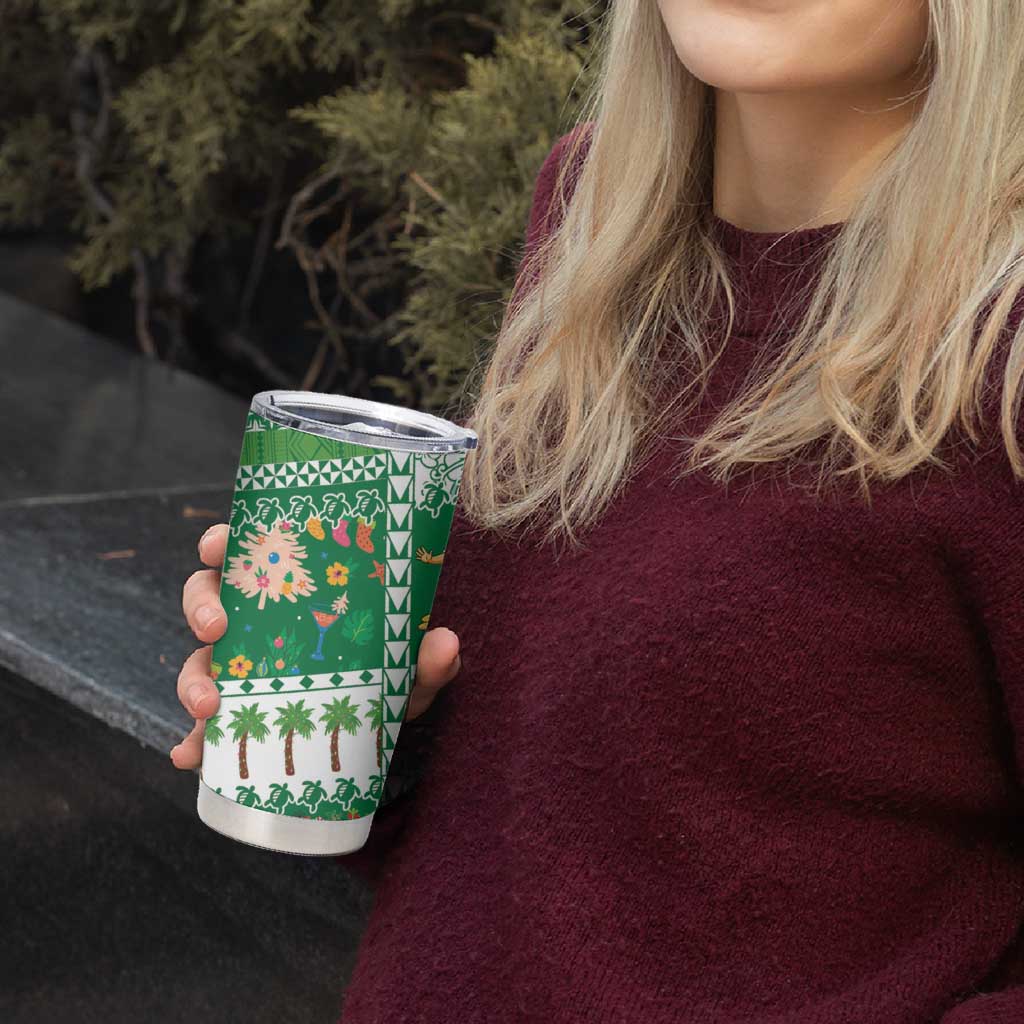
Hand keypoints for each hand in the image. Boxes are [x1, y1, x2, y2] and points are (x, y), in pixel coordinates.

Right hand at [169, 523, 461, 768]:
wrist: (382, 724)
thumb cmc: (389, 673)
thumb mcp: (409, 666)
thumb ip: (428, 657)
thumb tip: (446, 643)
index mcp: (290, 589)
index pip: (246, 552)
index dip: (221, 543)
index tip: (218, 546)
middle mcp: (256, 621)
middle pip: (206, 599)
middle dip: (201, 609)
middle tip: (216, 628)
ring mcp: (240, 668)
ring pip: (197, 661)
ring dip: (192, 680)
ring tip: (208, 707)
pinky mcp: (238, 715)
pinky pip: (204, 727)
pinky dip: (192, 742)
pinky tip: (188, 756)